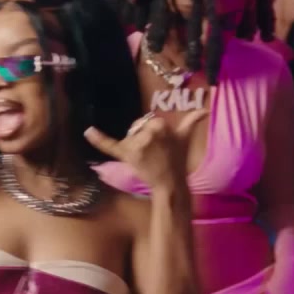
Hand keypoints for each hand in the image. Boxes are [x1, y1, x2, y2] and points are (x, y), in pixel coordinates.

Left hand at [83, 108, 209, 189]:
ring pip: (129, 137)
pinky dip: (98, 138)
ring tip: (147, 157)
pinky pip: (110, 145)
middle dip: (143, 137)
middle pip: (137, 127)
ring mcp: (136, 144)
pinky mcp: (126, 155)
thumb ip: (192, 121)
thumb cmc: (179, 159)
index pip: (149, 122)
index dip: (153, 132)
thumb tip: (205, 110)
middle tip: (155, 152)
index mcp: (160, 125)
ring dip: (134, 145)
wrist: (171, 183)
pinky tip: (88, 130)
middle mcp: (147, 132)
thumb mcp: (185, 137)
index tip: (161, 144)